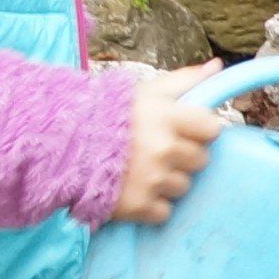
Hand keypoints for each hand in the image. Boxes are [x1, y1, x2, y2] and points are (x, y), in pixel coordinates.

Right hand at [111, 65, 224, 225]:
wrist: (60, 145)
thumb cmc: (108, 113)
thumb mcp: (147, 90)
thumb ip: (186, 80)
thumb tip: (217, 66)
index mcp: (169, 117)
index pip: (212, 129)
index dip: (200, 131)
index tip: (185, 130)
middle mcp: (164, 149)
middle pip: (200, 160)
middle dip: (184, 156)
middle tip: (158, 150)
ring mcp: (153, 180)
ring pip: (183, 187)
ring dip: (167, 181)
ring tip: (142, 169)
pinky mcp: (139, 206)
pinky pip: (164, 211)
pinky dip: (152, 205)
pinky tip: (134, 189)